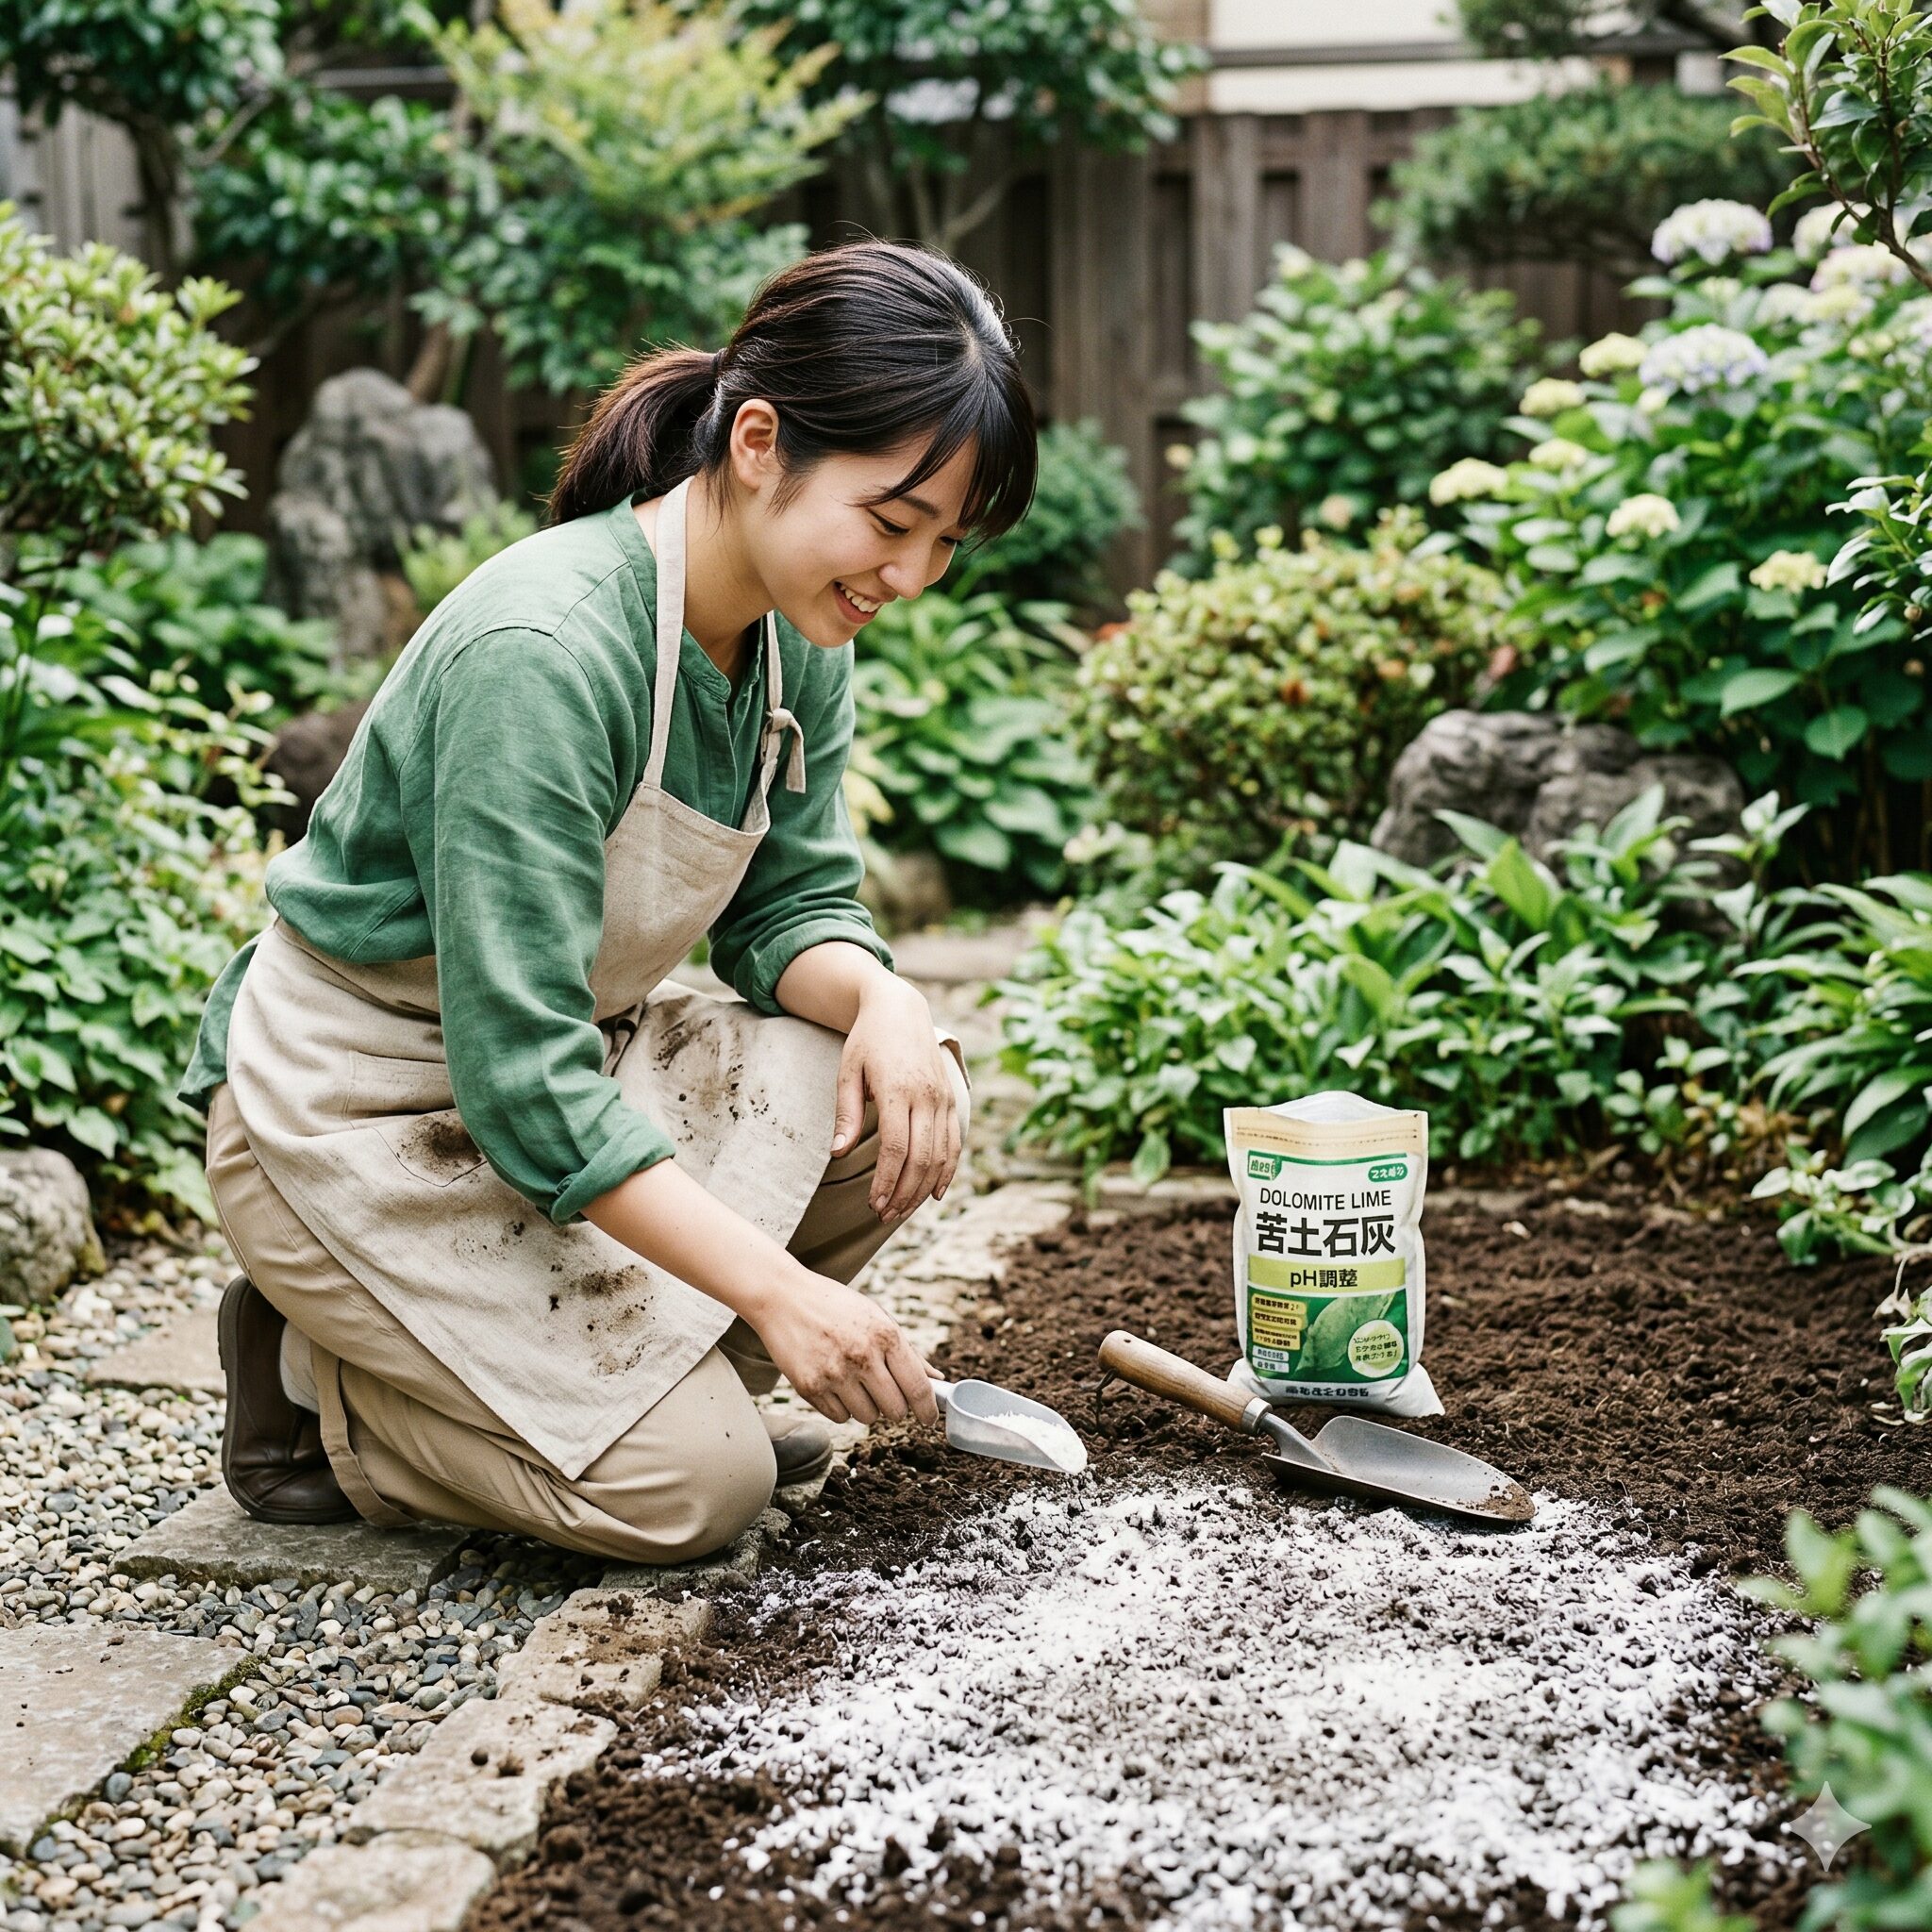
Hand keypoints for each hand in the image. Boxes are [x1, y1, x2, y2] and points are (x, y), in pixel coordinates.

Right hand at [754, 1262, 941, 1426]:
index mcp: (885, 1335)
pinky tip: (833, 1382)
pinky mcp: (809, 1387)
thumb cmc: (835, 1307)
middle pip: (895, 1409)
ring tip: (853, 1380)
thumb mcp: (877, 1318)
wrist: (783, 1298)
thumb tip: (937, 1381)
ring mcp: (834, 1373)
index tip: (929, 1419)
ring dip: (866, 1406)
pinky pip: (839, 1417)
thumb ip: (908, 1352)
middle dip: (896, 1407)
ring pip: (867, 1417)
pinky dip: (841, 1407)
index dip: (928, 1409)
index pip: (917, 1387)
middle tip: (886, 1394)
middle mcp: (862, 1356)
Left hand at [832, 976, 960, 1222]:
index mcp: (898, 1089)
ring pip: (941, 1156)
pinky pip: (955, 1143)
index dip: (886, 1181)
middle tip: (885, 1215)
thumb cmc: (867, 1040)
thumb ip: (846, 1113)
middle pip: (921, 1158)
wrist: (900, 1008)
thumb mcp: (848, 1071)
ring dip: (923, 1189)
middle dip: (904, 1193)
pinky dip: (948, 1172)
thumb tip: (838, 1154)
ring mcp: (943, 1098)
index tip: (873, 1204)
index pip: (896, 1148)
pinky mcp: (950, 1100)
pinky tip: (935, 1193)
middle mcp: (927, 1096)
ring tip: (902, 1210)